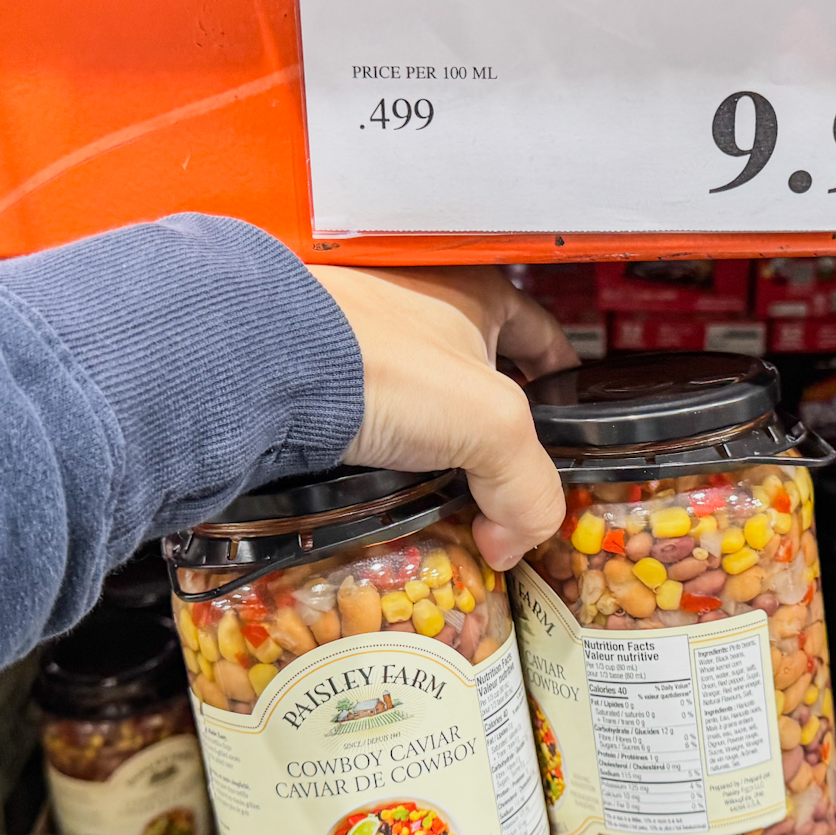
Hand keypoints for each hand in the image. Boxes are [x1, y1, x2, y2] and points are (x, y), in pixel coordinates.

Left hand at [307, 265, 578, 570]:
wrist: (264, 362)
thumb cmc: (381, 361)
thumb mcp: (493, 426)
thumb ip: (529, 489)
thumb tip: (515, 540)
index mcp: (477, 295)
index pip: (543, 335)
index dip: (564, 379)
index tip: (571, 418)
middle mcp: (420, 306)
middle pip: (478, 373)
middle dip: (491, 429)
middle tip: (502, 480)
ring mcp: (365, 338)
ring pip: (417, 399)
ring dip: (430, 446)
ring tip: (441, 494)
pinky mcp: (318, 372)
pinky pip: (364, 418)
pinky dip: (378, 454)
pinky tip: (383, 487)